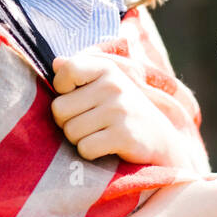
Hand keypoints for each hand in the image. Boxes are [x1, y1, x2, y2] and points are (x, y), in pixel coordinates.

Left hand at [51, 51, 180, 163]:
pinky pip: (85, 149)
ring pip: (70, 132)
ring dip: (80, 139)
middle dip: (68, 122)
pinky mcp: (124, 136)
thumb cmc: (124, 112)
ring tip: (100, 134)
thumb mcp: (106, 85)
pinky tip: (107, 147)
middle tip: (90, 124)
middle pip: (59, 109)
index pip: (66, 71)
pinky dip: (91, 153)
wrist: (161, 141)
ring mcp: (120, 110)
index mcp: (107, 69)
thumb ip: (80, 73)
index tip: (76, 96)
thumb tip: (55, 62)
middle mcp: (114, 86)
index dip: (62, 89)